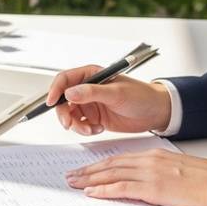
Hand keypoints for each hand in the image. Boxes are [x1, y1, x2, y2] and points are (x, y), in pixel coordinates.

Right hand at [44, 65, 172, 135]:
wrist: (155, 112)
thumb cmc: (140, 95)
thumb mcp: (116, 93)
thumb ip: (91, 92)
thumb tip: (69, 93)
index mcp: (91, 75)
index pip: (65, 79)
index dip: (55, 90)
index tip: (51, 102)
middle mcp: (87, 89)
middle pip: (63, 100)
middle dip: (64, 113)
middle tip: (69, 124)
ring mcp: (90, 104)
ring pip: (70, 115)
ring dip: (76, 125)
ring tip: (91, 129)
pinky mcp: (94, 118)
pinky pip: (80, 125)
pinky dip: (85, 130)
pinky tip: (99, 129)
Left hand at [65, 148, 206, 205]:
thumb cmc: (202, 178)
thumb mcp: (174, 168)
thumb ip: (154, 171)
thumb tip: (139, 181)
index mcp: (152, 154)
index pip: (118, 158)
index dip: (99, 164)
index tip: (85, 169)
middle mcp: (147, 160)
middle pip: (110, 164)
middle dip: (88, 170)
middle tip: (71, 175)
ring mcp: (149, 173)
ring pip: (111, 173)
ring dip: (89, 179)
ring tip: (74, 183)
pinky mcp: (153, 187)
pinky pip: (122, 187)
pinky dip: (104, 189)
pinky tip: (92, 192)